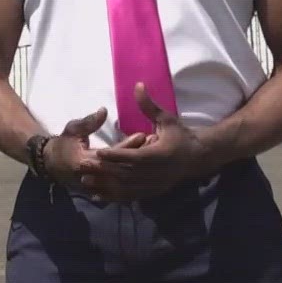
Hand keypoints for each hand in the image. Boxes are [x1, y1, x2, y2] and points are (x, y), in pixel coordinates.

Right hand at [41, 107, 144, 201]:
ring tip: (154, 159)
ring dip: (139, 171)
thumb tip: (103, 111)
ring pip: (123, 182)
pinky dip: (133, 184)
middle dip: (138, 158)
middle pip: (121, 169)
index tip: (143, 135)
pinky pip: (119, 192)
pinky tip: (146, 176)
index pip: (112, 154)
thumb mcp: (73, 129)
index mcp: (85, 161)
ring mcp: (96, 188)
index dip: (128, 145)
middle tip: (154, 145)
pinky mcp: (100, 193)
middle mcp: (92, 177)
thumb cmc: (64, 144)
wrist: (52, 165)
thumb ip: (88, 122)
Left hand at [91, 84, 225, 199]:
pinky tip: (98, 197)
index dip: (116, 156)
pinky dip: (114, 197)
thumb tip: (137, 85)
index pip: (135, 157)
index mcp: (160, 154)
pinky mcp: (152, 192)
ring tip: (86, 182)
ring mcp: (154, 185)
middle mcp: (157, 173)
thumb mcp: (165, 119)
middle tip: (83, 166)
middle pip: (127, 175)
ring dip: (105, 186)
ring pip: (126, 188)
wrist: (198, 158)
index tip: (98, 152)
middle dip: (104, 171)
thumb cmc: (180, 135)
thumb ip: (149, 105)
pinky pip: (130, 197)